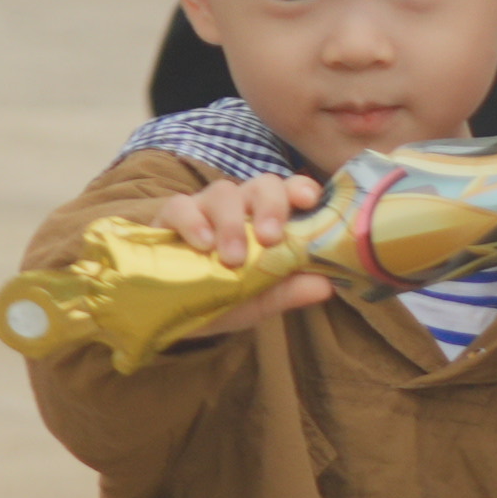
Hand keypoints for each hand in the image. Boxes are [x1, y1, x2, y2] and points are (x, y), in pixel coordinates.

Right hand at [148, 168, 344, 336]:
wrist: (170, 313)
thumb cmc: (222, 299)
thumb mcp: (257, 302)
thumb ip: (288, 292)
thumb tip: (326, 286)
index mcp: (268, 220)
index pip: (290, 190)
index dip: (301, 188)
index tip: (308, 201)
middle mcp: (240, 207)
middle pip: (262, 184)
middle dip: (270, 205)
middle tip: (270, 238)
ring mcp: (204, 208)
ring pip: (224, 192)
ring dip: (232, 222)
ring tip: (233, 257)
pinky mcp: (170, 217)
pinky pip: (181, 206)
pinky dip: (193, 222)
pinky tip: (202, 245)